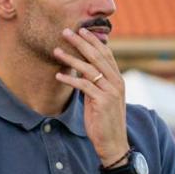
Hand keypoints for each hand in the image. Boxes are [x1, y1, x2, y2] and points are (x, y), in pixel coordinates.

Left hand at [53, 27, 128, 165]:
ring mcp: (111, 92)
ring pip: (89, 69)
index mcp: (118, 79)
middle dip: (81, 43)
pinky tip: (58, 76)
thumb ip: (95, 83)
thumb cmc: (104, 121)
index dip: (93, 41)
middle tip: (66, 32)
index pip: (106, 54)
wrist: (113, 143)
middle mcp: (116, 82)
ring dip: (71, 59)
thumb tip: (81, 70)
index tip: (80, 30)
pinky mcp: (102, 102)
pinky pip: (83, 86)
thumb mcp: (101, 98)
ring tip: (56, 51)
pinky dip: (70, 80)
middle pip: (97, 57)